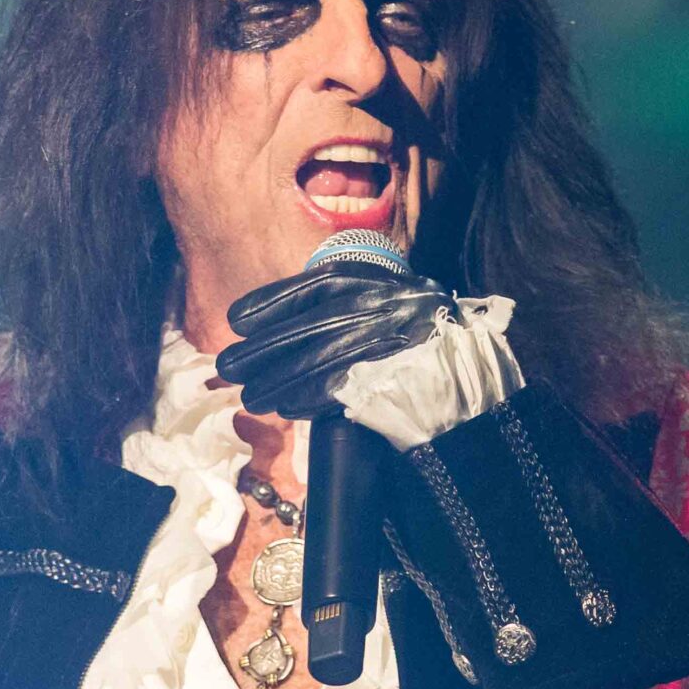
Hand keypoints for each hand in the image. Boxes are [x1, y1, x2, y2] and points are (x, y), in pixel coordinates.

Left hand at [214, 260, 456, 418]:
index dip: (270, 304)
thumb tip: (267, 323)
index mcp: (371, 281)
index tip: (236, 320)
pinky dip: (310, 399)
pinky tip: (285, 406)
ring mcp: (388, 342)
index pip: (313, 288)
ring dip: (278, 381)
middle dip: (263, 350)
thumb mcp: (371, 293)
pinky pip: (344, 389)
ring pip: (322, 362)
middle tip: (227, 366)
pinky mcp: (394, 375)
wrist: (461, 355)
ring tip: (250, 396)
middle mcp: (378, 307)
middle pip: (310, 329)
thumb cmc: (404, 323)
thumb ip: (330, 299)